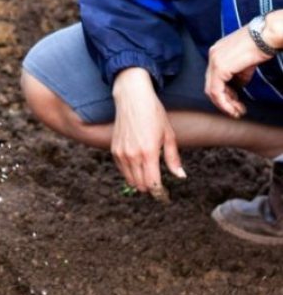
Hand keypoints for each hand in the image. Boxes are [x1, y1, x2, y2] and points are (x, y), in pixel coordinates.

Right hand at [111, 67, 185, 193]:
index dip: (159, 192)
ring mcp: (121, 154)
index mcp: (149, 153)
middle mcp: (133, 156)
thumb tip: (180, 176)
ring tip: (150, 181)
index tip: (164, 195)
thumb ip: (173, 158)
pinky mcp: (114, 150)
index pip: (153, 183)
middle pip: (140, 184)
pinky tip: (139, 169)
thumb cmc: (153, 114)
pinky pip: (122, 170)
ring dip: (140, 183)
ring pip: (130, 180)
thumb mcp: (169, 135)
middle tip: (159, 189)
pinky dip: (131, 174)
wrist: (132, 99)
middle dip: (150, 189)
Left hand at [205, 16, 279, 118]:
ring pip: (212, 90)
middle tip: (235, 110)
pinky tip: (233, 108)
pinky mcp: (220, 68)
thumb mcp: (247, 61)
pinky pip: (216, 91)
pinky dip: (224, 102)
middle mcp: (213, 55)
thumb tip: (239, 85)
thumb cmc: (263, 43)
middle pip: (211, 85)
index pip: (215, 77)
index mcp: (217, 51)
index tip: (235, 102)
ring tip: (236, 112)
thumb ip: (239, 73)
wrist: (268, 33)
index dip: (225, 92)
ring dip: (224, 104)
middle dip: (224, 101)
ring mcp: (214, 61)